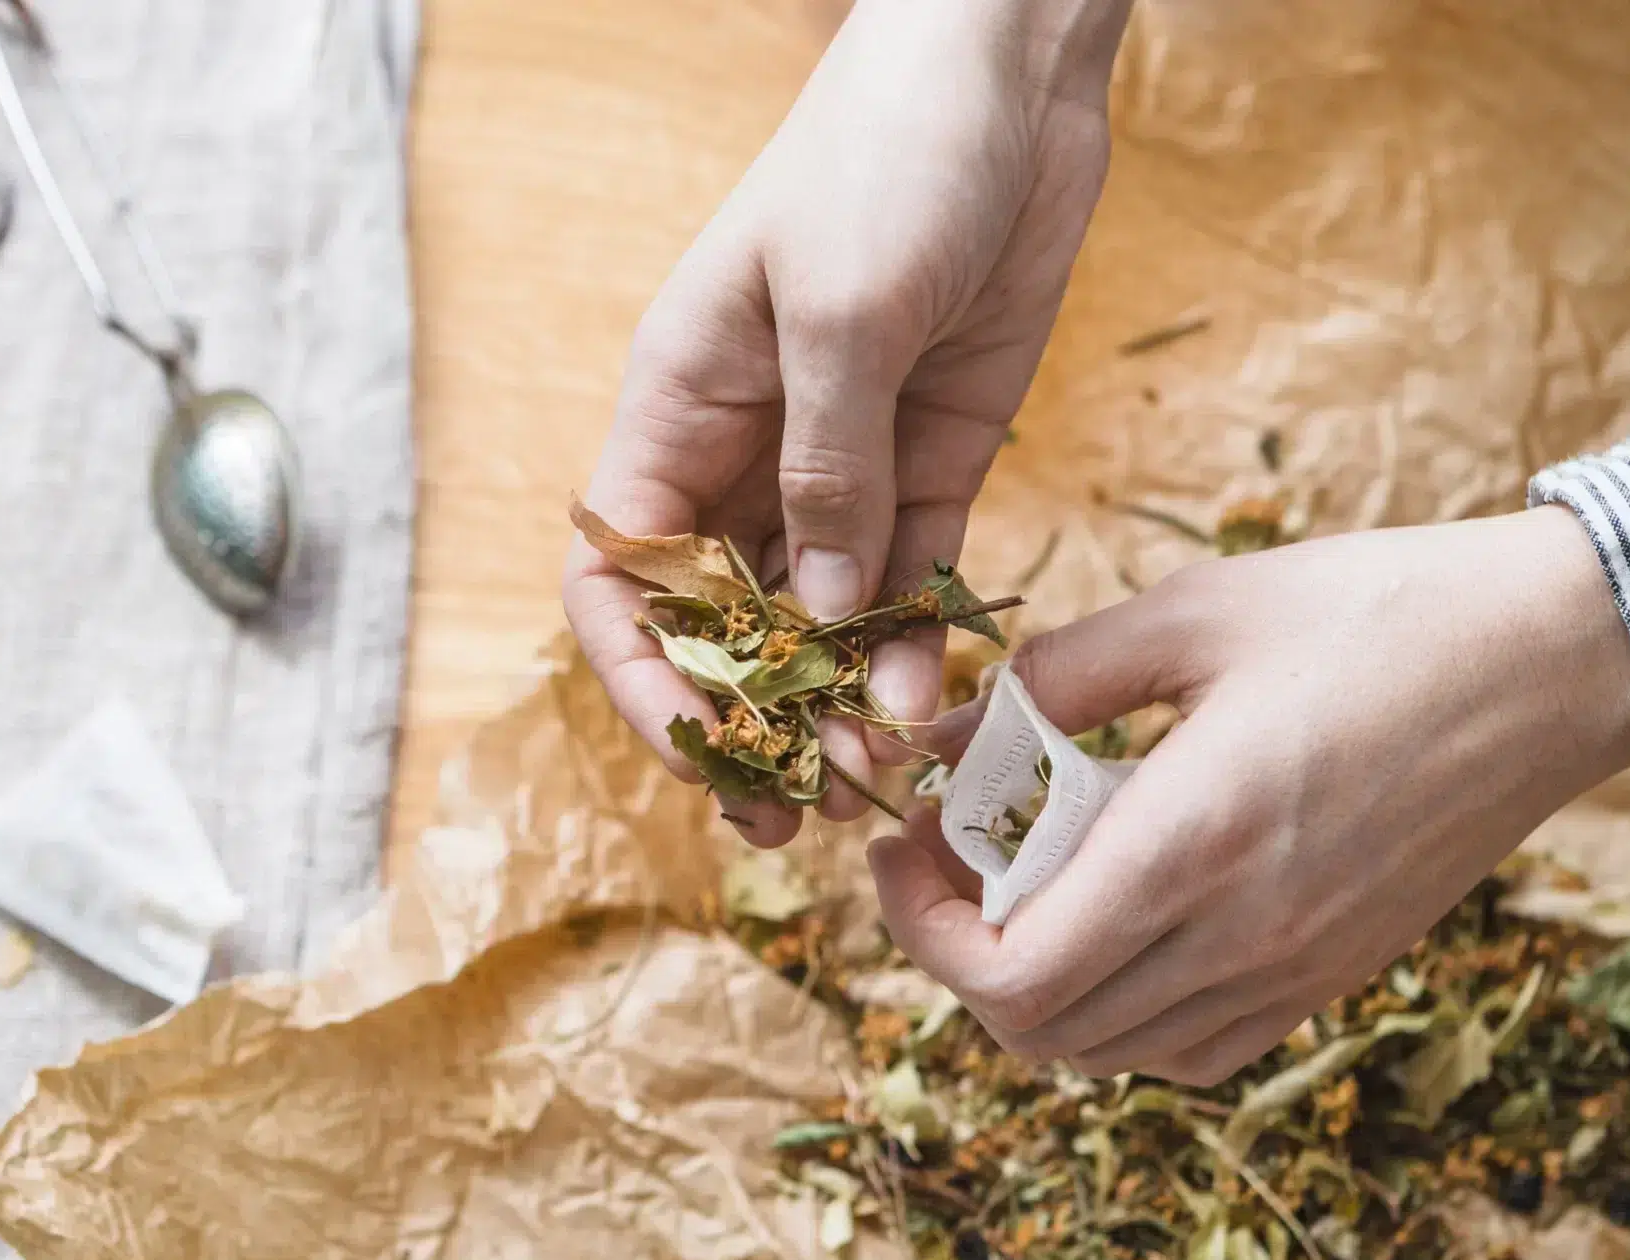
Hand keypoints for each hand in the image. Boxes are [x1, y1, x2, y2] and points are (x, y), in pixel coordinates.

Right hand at [562, 0, 1130, 846]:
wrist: (1010, 69)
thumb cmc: (889, 153)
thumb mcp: (842, 307)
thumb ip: (827, 468)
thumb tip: (820, 614)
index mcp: (679, 409)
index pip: (618, 573)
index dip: (642, 672)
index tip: (702, 747)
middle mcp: (747, 450)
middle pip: (719, 619)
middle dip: (749, 721)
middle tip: (793, 814)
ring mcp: (842, 461)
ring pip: (817, 620)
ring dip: (838, 706)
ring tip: (876, 780)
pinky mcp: (935, 457)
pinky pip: (909, 580)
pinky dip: (916, 648)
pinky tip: (935, 703)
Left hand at [871, 506, 1629, 1084]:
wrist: (1559, 657)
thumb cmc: (1378, 611)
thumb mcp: (1196, 608)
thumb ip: (1056, 679)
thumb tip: (941, 736)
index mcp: (1194, 842)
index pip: (1010, 975)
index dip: (920, 931)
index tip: (900, 849)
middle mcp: (1242, 936)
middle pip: (1041, 1032)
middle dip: (957, 957)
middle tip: (940, 866)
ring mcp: (1294, 972)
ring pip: (1108, 1054)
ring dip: (1032, 990)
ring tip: (1014, 890)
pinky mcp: (1332, 980)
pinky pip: (1188, 1052)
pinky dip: (1118, 1017)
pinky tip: (1108, 928)